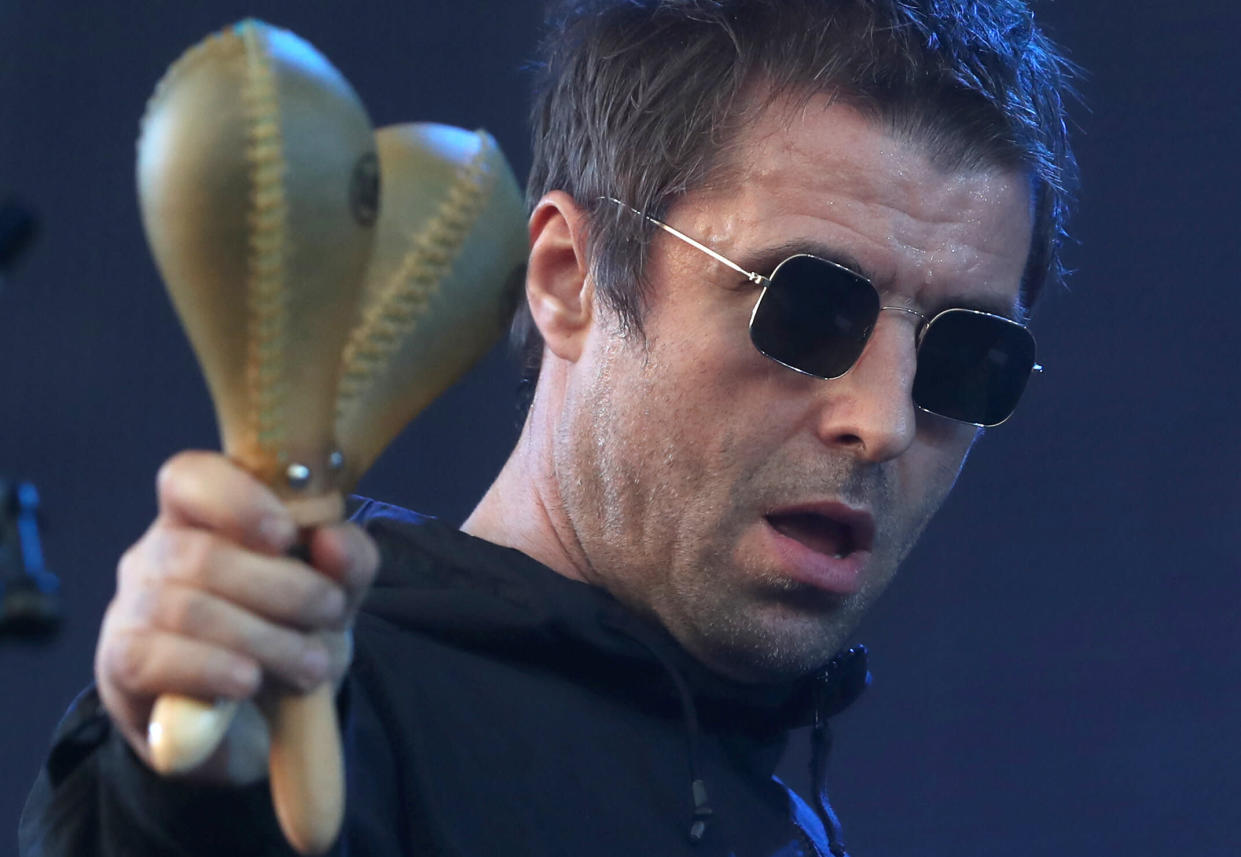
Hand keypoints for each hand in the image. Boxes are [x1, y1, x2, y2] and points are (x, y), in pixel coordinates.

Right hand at [95, 451, 378, 785]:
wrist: (259, 721)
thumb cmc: (290, 632)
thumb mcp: (335, 595)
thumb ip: (348, 560)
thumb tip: (332, 538)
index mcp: (203, 516)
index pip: (191, 477)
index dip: (237, 499)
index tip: (288, 535)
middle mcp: (157, 552)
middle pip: (204, 554)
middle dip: (284, 588)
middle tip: (330, 613)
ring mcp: (132, 606)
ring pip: (188, 609)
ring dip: (265, 639)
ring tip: (310, 664)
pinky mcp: (121, 665)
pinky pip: (157, 658)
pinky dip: (214, 669)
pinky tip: (250, 681)